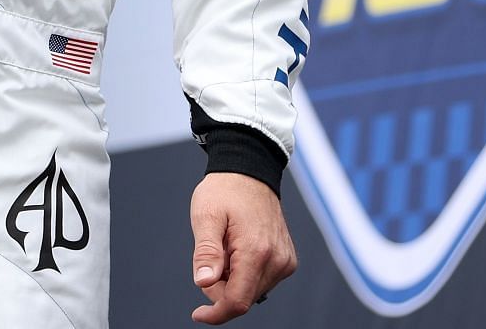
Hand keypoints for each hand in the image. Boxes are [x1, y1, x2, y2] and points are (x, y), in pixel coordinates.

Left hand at [189, 173, 296, 322]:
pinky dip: (245, 273)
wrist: (249, 171)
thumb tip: (204, 283)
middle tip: (211, 255)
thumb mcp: (206, 216)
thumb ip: (206, 252)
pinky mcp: (287, 259)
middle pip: (243, 298)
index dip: (216, 313)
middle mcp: (277, 260)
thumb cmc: (225, 191)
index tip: (198, 314)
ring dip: (233, 280)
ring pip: (252, 291)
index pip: (237, 302)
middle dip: (220, 287)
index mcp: (257, 251)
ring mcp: (285, 260)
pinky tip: (237, 249)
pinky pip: (261, 280)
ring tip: (226, 247)